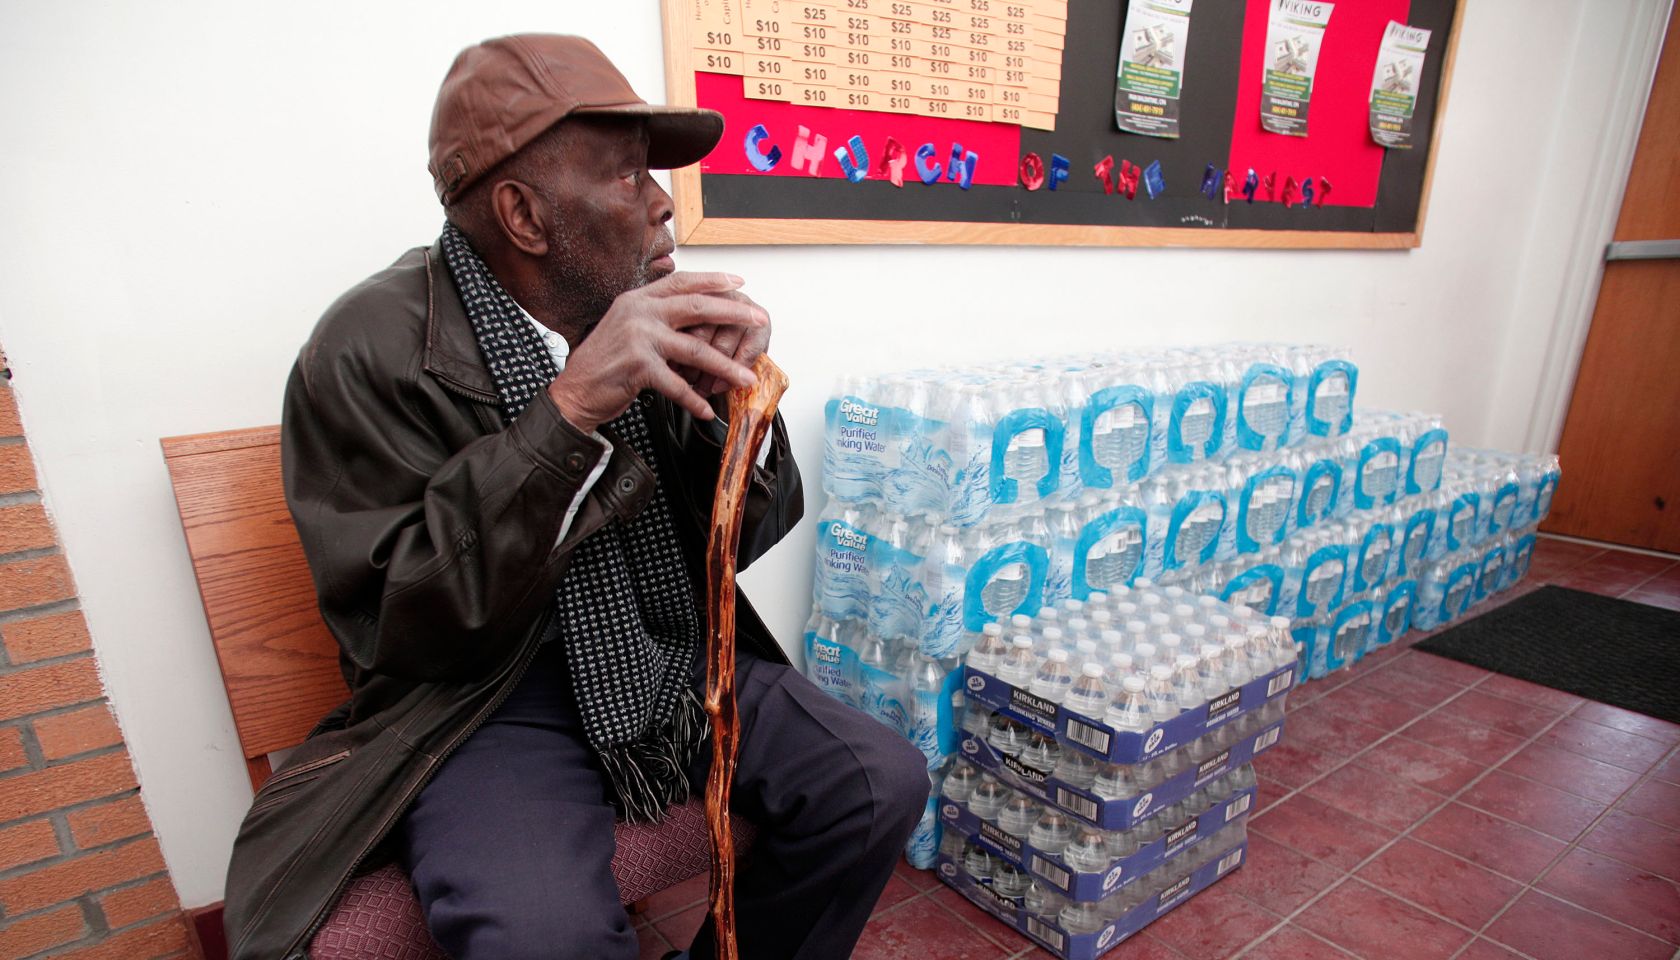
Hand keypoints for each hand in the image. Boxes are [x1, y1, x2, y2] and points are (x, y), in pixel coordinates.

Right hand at [546, 272, 766, 432]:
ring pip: (695, 350)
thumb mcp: (626, 326)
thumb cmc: (604, 362)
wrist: (574, 390)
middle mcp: (639, 312)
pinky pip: (678, 385)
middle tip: (759, 320)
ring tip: (745, 378)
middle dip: (733, 314)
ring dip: (725, 366)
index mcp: (638, 300)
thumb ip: (655, 316)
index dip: (713, 281)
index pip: (682, 282)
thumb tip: (694, 316)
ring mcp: (638, 338)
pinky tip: (706, 409)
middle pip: (696, 307)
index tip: (738, 284)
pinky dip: (694, 400)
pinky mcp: (639, 367)